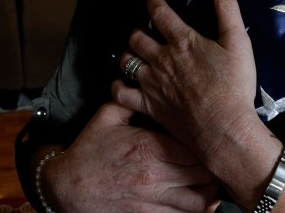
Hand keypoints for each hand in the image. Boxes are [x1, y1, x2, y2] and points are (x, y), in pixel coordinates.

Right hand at [45, 101, 219, 211]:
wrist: (66, 188)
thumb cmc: (87, 152)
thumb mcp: (107, 117)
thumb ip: (132, 99)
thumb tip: (149, 84)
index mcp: (149, 146)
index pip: (194, 145)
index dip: (208, 141)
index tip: (212, 135)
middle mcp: (155, 174)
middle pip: (203, 172)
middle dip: (214, 166)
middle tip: (218, 158)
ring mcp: (153, 198)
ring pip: (200, 199)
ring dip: (211, 191)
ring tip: (215, 181)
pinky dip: (198, 209)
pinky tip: (202, 201)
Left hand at [113, 0, 259, 162]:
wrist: (223, 127)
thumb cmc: (234, 85)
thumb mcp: (238, 43)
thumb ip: (228, 11)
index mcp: (182, 41)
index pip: (160, 13)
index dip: (153, 2)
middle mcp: (161, 58)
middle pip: (137, 37)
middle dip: (138, 32)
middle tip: (145, 33)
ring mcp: (151, 83)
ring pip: (126, 62)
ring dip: (128, 56)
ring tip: (134, 56)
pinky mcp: (148, 105)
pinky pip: (121, 94)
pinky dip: (118, 88)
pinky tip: (122, 85)